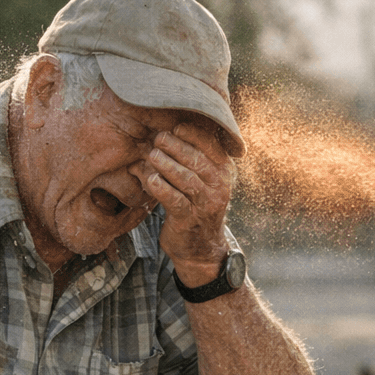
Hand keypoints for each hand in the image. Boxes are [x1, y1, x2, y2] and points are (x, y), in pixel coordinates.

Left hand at [141, 122, 236, 286]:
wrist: (201, 247)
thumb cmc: (195, 205)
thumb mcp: (201, 180)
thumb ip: (191, 158)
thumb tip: (162, 131)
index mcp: (224, 172)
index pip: (211, 146)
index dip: (193, 134)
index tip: (175, 127)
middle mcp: (220, 187)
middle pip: (198, 160)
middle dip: (176, 146)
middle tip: (158, 138)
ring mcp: (206, 204)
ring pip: (187, 178)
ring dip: (166, 164)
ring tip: (152, 155)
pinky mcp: (190, 219)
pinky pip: (174, 200)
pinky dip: (160, 188)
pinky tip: (149, 179)